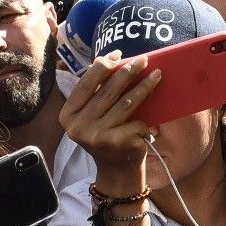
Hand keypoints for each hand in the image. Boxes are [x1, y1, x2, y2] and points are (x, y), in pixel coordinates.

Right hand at [59, 52, 160, 188]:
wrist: (117, 171)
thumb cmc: (107, 135)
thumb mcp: (94, 115)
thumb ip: (97, 92)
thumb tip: (113, 59)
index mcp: (68, 114)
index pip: (86, 82)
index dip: (103, 65)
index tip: (119, 54)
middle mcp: (78, 126)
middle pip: (108, 90)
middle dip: (128, 71)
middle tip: (144, 59)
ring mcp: (96, 135)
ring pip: (126, 103)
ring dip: (144, 86)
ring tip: (157, 75)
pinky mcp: (116, 142)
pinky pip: (136, 121)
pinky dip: (145, 121)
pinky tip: (151, 122)